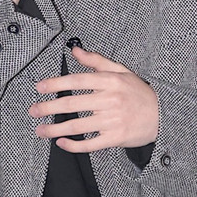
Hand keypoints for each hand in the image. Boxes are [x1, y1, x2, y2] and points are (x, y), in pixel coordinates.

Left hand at [29, 46, 158, 151]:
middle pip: (73, 104)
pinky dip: (73, 145)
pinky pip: (90, 144)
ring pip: (78, 126)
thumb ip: (96, 61)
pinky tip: (61, 143)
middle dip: (49, 107)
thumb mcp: (121, 71)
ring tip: (40, 130)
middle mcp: (110, 100)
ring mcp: (112, 120)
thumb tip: (75, 50)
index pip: (77, 80)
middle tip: (33, 110)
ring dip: (55, 129)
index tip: (40, 87)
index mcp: (110, 81)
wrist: (163, 116)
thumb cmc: (139, 92)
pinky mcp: (115, 138)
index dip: (56, 84)